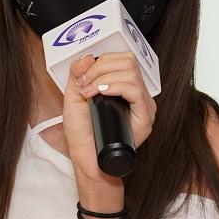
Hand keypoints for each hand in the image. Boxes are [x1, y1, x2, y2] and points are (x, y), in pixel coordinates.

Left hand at [61, 51, 155, 184]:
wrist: (88, 161)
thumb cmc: (83, 136)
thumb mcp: (74, 98)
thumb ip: (78, 75)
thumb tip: (87, 56)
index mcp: (125, 89)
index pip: (122, 59)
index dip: (101, 61)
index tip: (83, 77)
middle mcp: (137, 95)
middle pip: (128, 61)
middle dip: (101, 67)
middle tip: (84, 84)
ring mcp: (143, 106)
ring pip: (131, 72)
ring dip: (104, 77)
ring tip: (89, 92)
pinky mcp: (144, 118)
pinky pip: (136, 90)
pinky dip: (115, 86)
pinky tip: (101, 93)